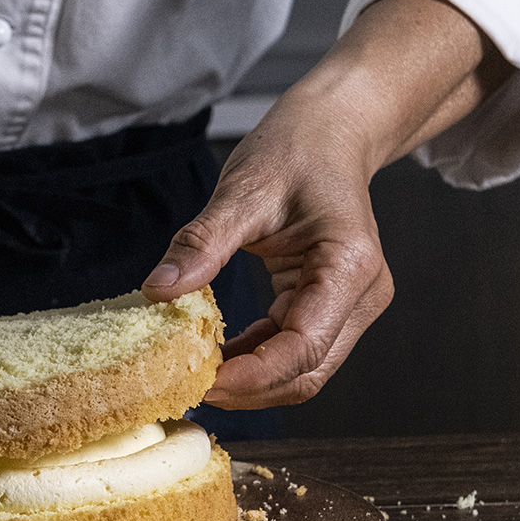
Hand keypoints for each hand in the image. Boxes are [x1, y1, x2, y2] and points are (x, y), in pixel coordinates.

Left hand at [143, 94, 392, 408]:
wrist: (331, 132)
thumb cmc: (299, 149)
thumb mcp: (243, 190)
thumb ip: (202, 243)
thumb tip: (159, 290)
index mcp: (349, 265)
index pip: (305, 346)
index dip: (254, 375)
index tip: (204, 382)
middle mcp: (360, 294)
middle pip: (307, 371)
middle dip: (249, 388)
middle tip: (187, 387)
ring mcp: (349, 304)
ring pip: (300, 368)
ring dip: (249, 379)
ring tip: (194, 373)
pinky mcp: (328, 305)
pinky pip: (290, 347)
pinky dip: (253, 357)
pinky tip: (214, 353)